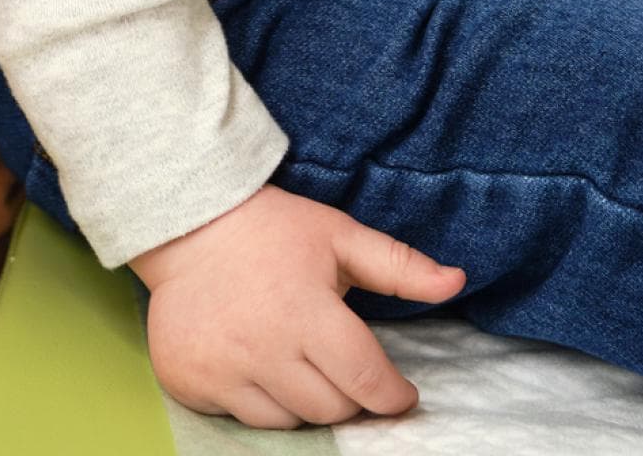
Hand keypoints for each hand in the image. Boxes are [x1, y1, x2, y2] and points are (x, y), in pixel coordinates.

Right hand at [131, 185, 464, 427]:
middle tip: (335, 358)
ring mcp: (223, 368)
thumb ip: (399, 265)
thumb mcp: (337, 234)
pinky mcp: (189, 381)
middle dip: (348, 391)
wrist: (185, 221)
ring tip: (293, 355)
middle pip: (333, 409)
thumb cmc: (270, 229)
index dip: (393, 394)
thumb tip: (457, 281)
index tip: (398, 389)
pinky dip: (259, 400)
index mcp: (306, 309)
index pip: (368, 380)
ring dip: (303, 398)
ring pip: (291, 420)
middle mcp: (264, 346)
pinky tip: (253, 360)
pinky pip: (244, 418)